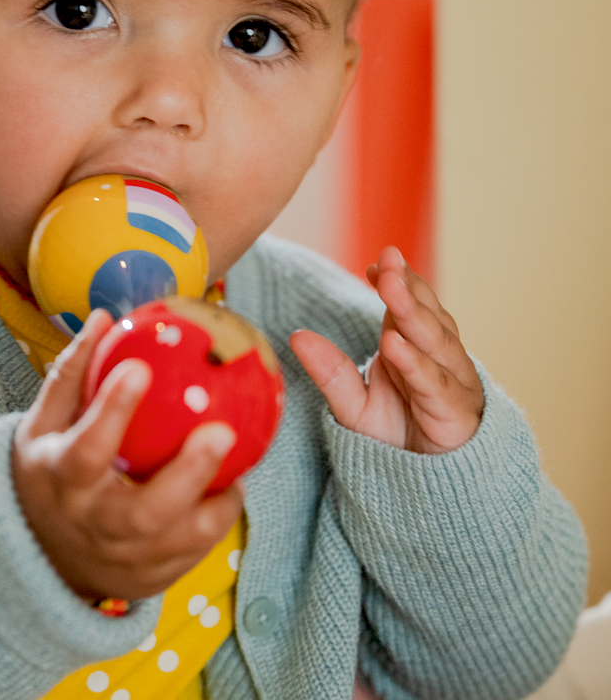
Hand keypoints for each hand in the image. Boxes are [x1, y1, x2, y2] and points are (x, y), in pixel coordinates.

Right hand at [12, 310, 243, 600]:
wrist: (36, 554)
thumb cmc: (46, 473)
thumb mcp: (42, 424)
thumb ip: (72, 374)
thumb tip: (104, 317)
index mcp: (61, 479)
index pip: (85, 447)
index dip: (111, 410)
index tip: (139, 367)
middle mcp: (92, 524)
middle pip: (143, 511)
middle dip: (187, 473)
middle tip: (222, 430)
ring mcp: (122, 559)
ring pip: (178, 541)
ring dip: (215, 506)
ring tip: (240, 469)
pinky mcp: (147, 580)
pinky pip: (191, 554)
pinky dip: (215, 524)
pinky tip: (232, 488)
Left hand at [289, 246, 483, 453]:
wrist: (426, 492)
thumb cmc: (395, 440)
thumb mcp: (354, 404)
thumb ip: (331, 371)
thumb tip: (296, 336)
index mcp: (413, 347)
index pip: (408, 305)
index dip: (396, 281)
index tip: (378, 260)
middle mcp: (437, 359)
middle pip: (424, 317)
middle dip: (405, 288)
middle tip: (387, 261)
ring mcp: (451, 384)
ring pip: (436, 343)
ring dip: (412, 314)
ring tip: (391, 288)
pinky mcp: (456, 415)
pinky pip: (435, 385)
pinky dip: (416, 364)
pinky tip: (394, 344)